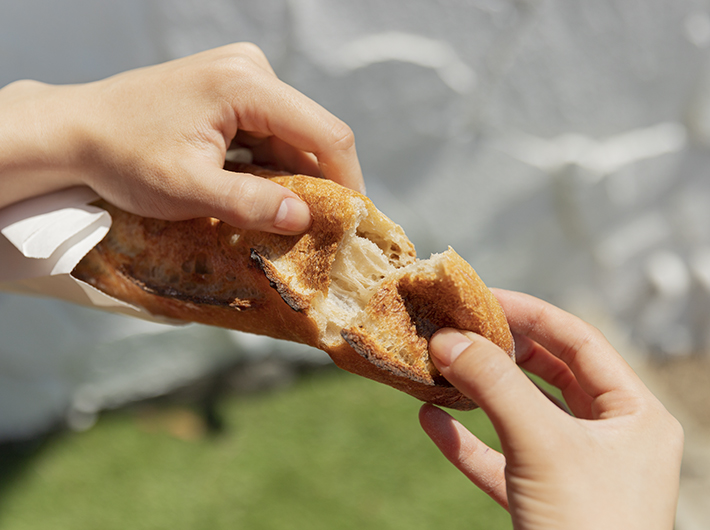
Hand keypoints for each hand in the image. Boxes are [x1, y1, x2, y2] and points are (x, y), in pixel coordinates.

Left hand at [0, 43, 363, 233]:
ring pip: (291, 133)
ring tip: (289, 216)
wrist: (75, 130)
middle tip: (322, 227)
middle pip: (311, 131)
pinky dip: (272, 163)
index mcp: (246, 84)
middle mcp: (250, 69)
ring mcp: (240, 76)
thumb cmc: (124, 156)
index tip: (353, 221)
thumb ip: (250, 203)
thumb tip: (305, 218)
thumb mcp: (188, 189)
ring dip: (295, 174)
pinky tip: (264, 192)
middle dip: (320, 180)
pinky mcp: (230, 90)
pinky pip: (268, 130)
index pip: (325, 132)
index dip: (348, 179)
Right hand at [419, 290, 682, 529]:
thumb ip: (494, 386)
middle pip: (548, 373)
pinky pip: (501, 460)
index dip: (527, 313)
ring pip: (521, 415)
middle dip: (498, 351)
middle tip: (454, 328)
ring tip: (440, 367)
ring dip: (479, 393)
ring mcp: (576, 470)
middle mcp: (609, 437)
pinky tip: (431, 422)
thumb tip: (448, 339)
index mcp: (633, 415)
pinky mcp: (543, 501)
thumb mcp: (542, 445)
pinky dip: (467, 441)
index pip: (577, 340)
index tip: (478, 298)